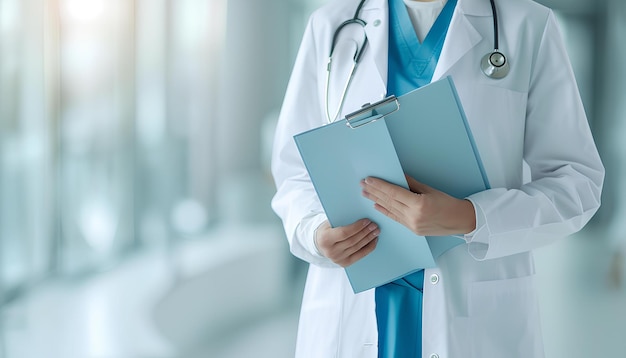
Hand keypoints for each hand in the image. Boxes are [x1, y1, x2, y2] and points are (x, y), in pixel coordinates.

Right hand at [315, 219, 379, 266]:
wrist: (320, 244)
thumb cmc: (327, 230)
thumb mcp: (329, 223)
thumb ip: (341, 220)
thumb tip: (360, 215)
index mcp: (325, 239)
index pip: (344, 233)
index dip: (357, 227)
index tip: (366, 221)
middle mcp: (331, 251)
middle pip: (352, 241)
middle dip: (365, 232)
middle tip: (374, 225)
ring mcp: (338, 259)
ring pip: (357, 247)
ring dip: (369, 239)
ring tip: (376, 231)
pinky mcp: (345, 263)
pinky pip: (360, 255)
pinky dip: (369, 248)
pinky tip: (374, 240)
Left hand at [360, 175, 475, 235]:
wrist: (460, 220)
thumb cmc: (447, 203)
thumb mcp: (429, 190)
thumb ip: (411, 184)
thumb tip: (398, 176)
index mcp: (419, 204)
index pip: (394, 193)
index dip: (380, 186)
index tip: (369, 180)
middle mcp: (413, 216)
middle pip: (389, 201)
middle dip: (374, 192)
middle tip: (362, 185)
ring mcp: (412, 224)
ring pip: (390, 210)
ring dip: (376, 201)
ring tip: (365, 194)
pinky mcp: (412, 230)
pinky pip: (395, 219)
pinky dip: (385, 211)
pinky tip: (376, 206)